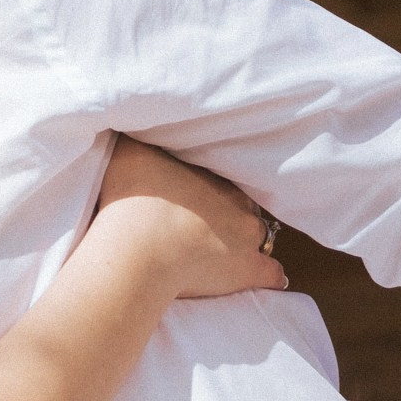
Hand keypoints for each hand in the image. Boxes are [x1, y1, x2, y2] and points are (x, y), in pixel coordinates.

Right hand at [92, 138, 289, 300]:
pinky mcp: (247, 272)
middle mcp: (236, 202)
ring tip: (228, 246)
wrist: (138, 249)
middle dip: (227, 210)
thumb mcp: (128, 152)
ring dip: (247, 238)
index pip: (221, 176)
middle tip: (203, 219)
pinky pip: (271, 274)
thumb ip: (137, 139)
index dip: (206, 187)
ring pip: (262, 234)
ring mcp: (247, 238)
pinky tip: (271, 277)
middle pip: (241, 204)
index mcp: (212, 174)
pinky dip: (270, 274)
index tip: (189, 194)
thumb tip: (135, 123)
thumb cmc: (132, 198)